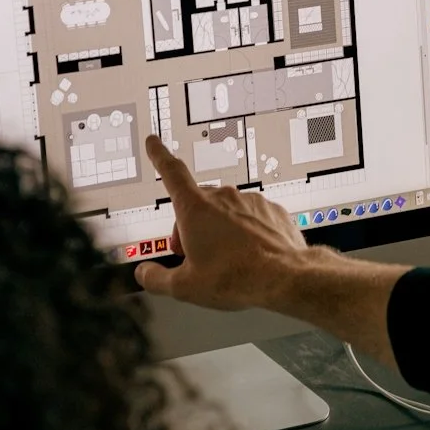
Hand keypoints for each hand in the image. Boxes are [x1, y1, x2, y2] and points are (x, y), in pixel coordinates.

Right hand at [134, 135, 310, 309]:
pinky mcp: (272, 211)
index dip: (159, 156)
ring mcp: (250, 201)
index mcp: (195, 209)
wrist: (284, 278)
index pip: (171, 173)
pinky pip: (252, 218)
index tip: (154, 142)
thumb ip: (156, 278)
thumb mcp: (184, 287)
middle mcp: (223, 197)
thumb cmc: (235, 278)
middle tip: (194, 257)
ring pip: (225, 212)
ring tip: (227, 261)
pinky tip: (250, 255)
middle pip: (197, 204)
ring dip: (220, 230)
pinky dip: (247, 233)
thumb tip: (145, 273)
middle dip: (190, 227)